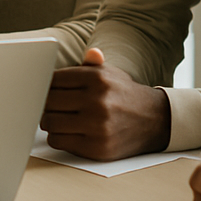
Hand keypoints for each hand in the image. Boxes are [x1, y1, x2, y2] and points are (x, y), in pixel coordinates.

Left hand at [39, 48, 170, 159]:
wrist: (155, 120)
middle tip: (51, 106)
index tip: (48, 89)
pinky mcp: (96, 147)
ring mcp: (97, 125)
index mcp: (97, 78)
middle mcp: (97, 100)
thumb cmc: (124, 94)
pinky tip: (68, 132)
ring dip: (50, 122)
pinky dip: (58, 137)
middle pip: (48, 101)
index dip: (46, 85)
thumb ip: (92, 63)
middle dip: (45, 104)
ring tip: (59, 119)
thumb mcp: (111, 73)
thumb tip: (91, 53)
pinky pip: (58, 141)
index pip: (53, 80)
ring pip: (50, 122)